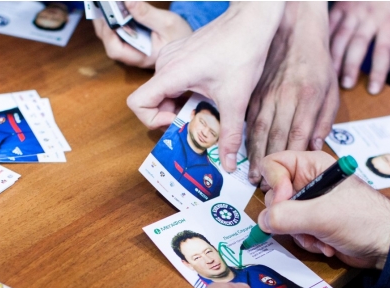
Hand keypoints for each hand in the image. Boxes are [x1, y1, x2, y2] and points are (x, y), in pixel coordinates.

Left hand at [93, 1, 191, 68]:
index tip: (109, 16)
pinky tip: (114, 7)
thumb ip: (147, 14)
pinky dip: (112, 19)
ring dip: (105, 20)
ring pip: (109, 36)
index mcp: (141, 57)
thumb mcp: (167, 23)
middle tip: (102, 5)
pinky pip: (115, 31)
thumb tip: (127, 2)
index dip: (108, 33)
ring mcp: (130, 48)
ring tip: (106, 4)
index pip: (116, 50)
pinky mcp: (131, 40)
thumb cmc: (180, 37)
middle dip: (102, 23)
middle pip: (108, 42)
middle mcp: (132, 55)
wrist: (186, 43)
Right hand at [127, 2, 285, 172]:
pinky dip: (185, 95)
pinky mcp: (180, 55)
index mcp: (171, 74)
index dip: (152, 120)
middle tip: (197, 126)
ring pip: (163, 93)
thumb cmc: (242, 52)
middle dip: (172, 119)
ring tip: (206, 112)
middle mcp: (165, 64)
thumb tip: (227, 164)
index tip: (177, 122)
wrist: (252, 21)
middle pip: (152, 102)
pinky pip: (173, 82)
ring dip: (180, 108)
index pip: (137, 103)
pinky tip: (208, 96)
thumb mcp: (235, 100)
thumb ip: (229, 135)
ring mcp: (171, 57)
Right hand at [246, 2, 338, 184]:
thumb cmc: (316, 59)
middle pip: (275, 138)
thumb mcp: (331, 88)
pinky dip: (245, 137)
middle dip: (268, 165)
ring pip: (258, 130)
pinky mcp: (254, 91)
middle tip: (263, 186)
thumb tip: (315, 146)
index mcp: (307, 97)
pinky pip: (248, 118)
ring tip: (251, 174)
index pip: (298, 136)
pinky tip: (243, 152)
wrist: (294, 28)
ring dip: (253, 155)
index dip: (290, 161)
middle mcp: (285, 97)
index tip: (285, 179)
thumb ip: (324, 119)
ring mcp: (266, 94)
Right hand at [258, 151, 389, 269]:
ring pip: (283, 217)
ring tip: (321, 237)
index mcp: (312, 166)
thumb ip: (286, 216)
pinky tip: (326, 244)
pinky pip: (294, 231)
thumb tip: (262, 221)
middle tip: (304, 225)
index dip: (274, 184)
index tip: (285, 202)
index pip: (273, 164)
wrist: (387, 246)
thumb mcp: (322, 215)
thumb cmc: (363, 220)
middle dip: (288, 217)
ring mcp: (311, 203)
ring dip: (300, 234)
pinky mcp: (314, 223)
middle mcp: (308, 181)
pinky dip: (308, 241)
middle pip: (275, 195)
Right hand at [329, 2, 389, 93]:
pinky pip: (330, 24)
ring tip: (332, 76)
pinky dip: (325, 41)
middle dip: (351, 66)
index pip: (384, 50)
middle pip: (358, 44)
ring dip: (335, 58)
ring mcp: (354, 9)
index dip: (379, 71)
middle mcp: (370, 15)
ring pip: (340, 36)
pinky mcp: (341, 5)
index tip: (374, 90)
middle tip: (347, 85)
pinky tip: (321, 57)